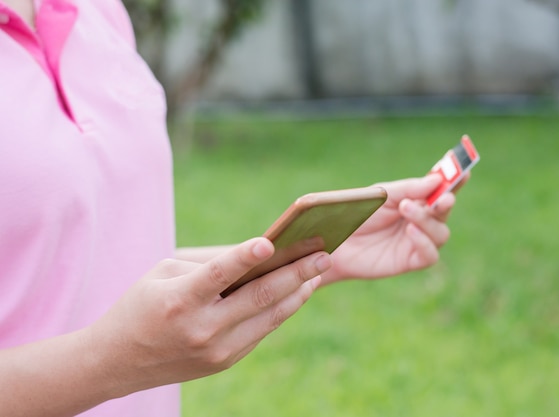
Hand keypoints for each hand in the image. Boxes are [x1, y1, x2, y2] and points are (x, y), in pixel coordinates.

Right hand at [87, 237, 331, 395]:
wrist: (117, 362)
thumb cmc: (142, 305)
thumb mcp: (164, 274)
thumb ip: (210, 264)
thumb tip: (258, 253)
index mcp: (179, 301)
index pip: (218, 275)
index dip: (244, 257)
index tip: (271, 242)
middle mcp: (201, 330)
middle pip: (258, 298)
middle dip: (296, 274)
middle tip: (324, 254)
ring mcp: (216, 351)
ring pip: (269, 317)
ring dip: (298, 293)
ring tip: (319, 272)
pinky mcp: (225, 362)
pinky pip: (260, 331)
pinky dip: (280, 310)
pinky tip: (296, 291)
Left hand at [321, 174, 466, 283]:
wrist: (333, 240)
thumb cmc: (354, 214)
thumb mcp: (380, 195)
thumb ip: (408, 189)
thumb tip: (437, 181)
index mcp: (414, 199)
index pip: (440, 188)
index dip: (456, 178)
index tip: (466, 169)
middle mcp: (419, 219)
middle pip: (444, 211)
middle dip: (445, 202)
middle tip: (442, 197)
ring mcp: (416, 241)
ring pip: (441, 232)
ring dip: (428, 220)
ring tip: (407, 210)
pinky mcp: (409, 261)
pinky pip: (430, 254)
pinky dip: (424, 242)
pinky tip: (410, 231)